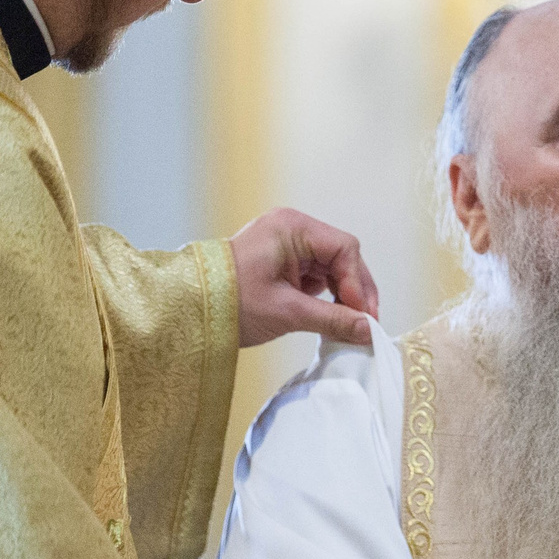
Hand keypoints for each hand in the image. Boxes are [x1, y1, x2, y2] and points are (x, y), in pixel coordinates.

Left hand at [230, 208, 378, 346]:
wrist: (190, 309)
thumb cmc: (229, 302)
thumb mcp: (286, 312)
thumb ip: (333, 319)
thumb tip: (369, 331)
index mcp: (292, 227)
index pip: (344, 249)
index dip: (358, 283)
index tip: (364, 315)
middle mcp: (292, 230)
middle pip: (342, 257)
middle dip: (355, 291)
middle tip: (365, 323)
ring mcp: (287, 246)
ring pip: (332, 268)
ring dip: (343, 295)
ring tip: (350, 323)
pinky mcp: (283, 264)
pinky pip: (317, 277)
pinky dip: (328, 297)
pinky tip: (332, 317)